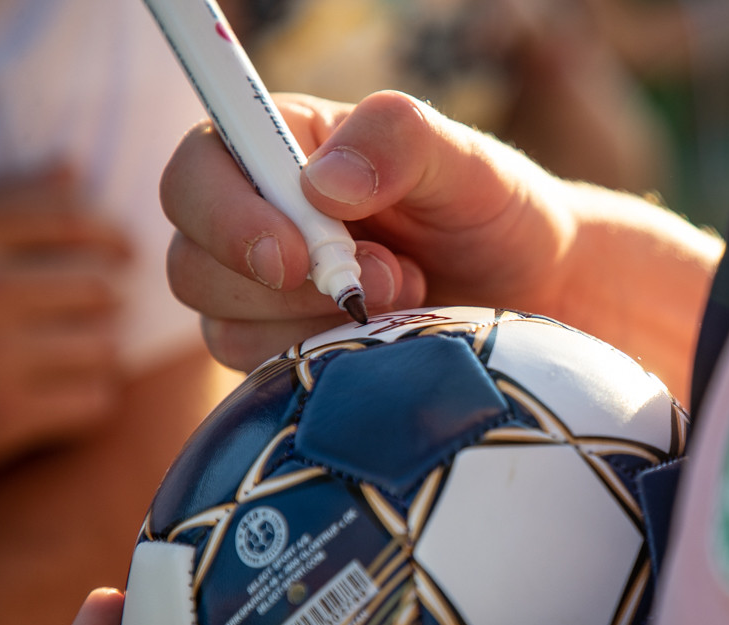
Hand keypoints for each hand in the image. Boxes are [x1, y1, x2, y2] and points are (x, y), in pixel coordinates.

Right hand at [0, 168, 128, 477]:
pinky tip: (59, 398)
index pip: (67, 222)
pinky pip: (95, 398)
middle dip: (102, 306)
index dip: (111, 236)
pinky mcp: (3, 413)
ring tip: (69, 358)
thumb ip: (4, 202)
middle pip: (97, 289)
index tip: (125, 250)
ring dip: (98, 354)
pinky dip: (88, 400)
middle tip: (90, 316)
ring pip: (104, 345)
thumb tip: (74, 167)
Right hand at [162, 91, 720, 398]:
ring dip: (314, 327)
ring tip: (408, 300)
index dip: (225, 216)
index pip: (198, 172)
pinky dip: (324, 367)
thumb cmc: (494, 212)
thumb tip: (321, 183)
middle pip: (194, 263)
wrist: (534, 293)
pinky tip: (387, 346)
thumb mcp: (466, 162)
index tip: (295, 255)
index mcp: (281, 149)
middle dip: (286, 288)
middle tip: (391, 279)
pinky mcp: (287, 355)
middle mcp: (258, 220)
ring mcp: (266, 297)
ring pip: (223, 329)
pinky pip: (267, 377)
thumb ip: (398, 142)